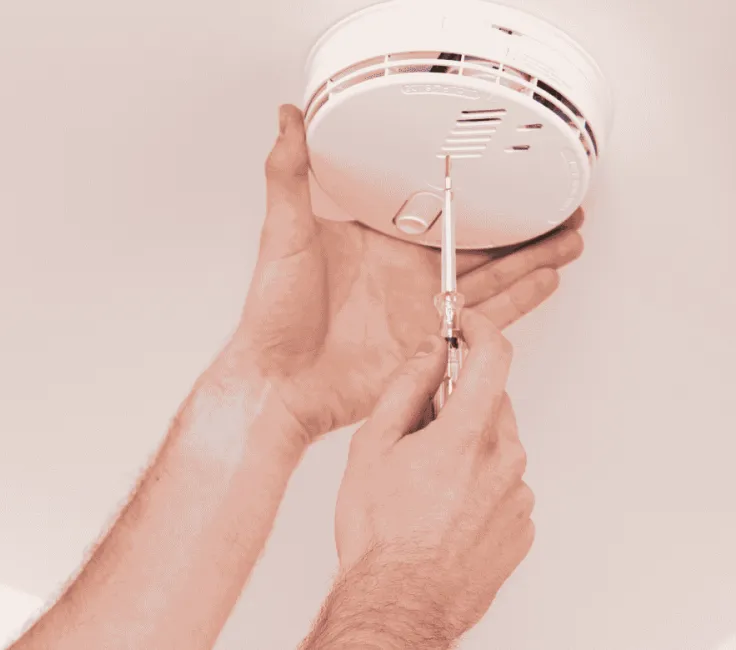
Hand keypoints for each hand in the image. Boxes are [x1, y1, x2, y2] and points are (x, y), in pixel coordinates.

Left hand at [228, 104, 584, 442]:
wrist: (278, 382)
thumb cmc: (272, 317)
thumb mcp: (282, 234)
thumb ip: (289, 175)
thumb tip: (287, 120)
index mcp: (379, 245)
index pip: (440, 212)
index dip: (475, 196)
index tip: (508, 175)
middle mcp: (406, 276)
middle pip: (480, 245)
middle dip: (523, 228)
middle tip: (561, 206)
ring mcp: (422, 311)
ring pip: (494, 278)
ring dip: (533, 259)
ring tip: (569, 238)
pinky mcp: (433, 345)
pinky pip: (487, 320)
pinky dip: (520, 301)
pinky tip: (547, 281)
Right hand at [308, 307, 532, 646]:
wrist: (400, 601)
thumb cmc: (379, 534)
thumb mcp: (372, 447)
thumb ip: (405, 388)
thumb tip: (429, 351)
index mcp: (467, 434)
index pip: (494, 357)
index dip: (479, 330)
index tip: (464, 325)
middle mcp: (504, 461)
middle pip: (492, 404)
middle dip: (459, 403)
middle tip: (416, 430)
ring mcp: (518, 497)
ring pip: (497, 448)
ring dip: (467, 449)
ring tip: (422, 486)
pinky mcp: (522, 528)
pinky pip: (503, 488)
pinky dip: (478, 487)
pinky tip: (441, 511)